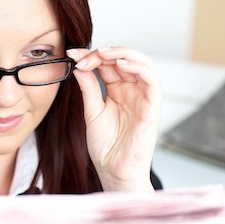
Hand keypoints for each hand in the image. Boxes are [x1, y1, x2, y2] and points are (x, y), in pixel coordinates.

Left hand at [66, 47, 160, 191]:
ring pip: (142, 63)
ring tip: (102, 53)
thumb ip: (89, 88)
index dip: (91, 56)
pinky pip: (152, 80)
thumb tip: (79, 66)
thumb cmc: (105, 146)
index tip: (72, 54)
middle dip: (103, 52)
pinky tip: (120, 64)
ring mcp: (143, 97)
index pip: (107, 64)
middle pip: (123, 59)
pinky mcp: (152, 106)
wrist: (113, 170)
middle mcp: (132, 91)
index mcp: (117, 91)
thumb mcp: (92, 111)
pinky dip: (138, 67)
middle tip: (83, 55)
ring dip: (122, 53)